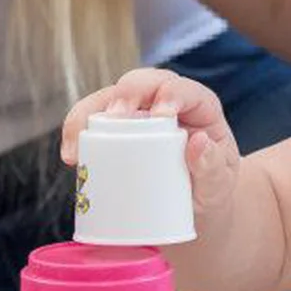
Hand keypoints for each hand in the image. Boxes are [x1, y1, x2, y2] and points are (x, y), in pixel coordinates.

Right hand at [61, 69, 242, 237]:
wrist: (193, 207)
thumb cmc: (210, 189)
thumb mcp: (219, 184)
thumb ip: (214, 167)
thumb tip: (198, 143)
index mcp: (197, 106)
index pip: (181, 87)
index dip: (170, 92)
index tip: (161, 114)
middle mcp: (164, 101)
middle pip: (141, 82)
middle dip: (124, 94)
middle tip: (114, 118)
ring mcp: (137, 114)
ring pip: (108, 98)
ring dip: (88, 114)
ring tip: (78, 146)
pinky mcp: (116, 131)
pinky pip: (91, 122)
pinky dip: (76, 134)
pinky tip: (71, 156)